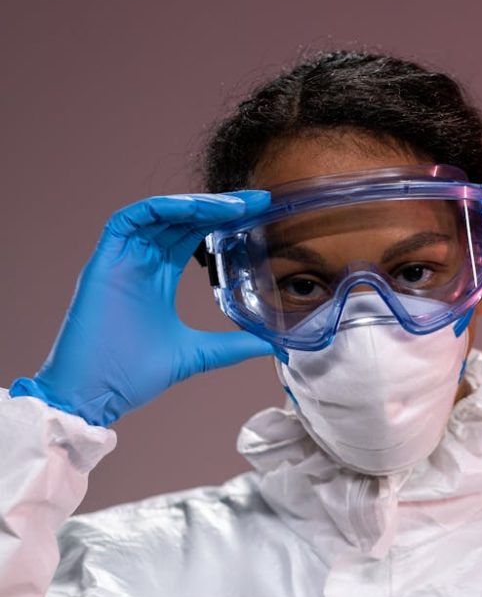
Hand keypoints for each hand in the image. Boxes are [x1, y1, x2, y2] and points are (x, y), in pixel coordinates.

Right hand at [10, 191, 273, 425]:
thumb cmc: (131, 375)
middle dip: (220, 206)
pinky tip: (194, 210)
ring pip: (159, 214)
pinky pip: (129, 221)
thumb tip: (272, 347)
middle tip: (258, 201)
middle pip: (182, 219)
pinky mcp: (103, 263)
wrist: (94, 395)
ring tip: (234, 206)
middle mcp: (141, 262)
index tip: (261, 212)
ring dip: (197, 205)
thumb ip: (232, 346)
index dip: (225, 219)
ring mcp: (121, 260)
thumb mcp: (196, 355)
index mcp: (159, 278)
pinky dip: (160, 209)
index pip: (196, 235)